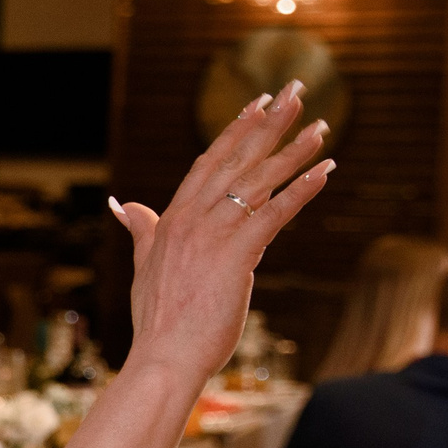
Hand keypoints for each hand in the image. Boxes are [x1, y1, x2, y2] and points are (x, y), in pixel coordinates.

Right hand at [108, 81, 334, 382]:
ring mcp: (212, 237)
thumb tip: (123, 204)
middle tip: (296, 91)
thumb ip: (140, 230)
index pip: (209, 163)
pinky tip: (325, 170)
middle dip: (269, 123)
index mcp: (172, 220)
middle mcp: (191, 220)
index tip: (259, 103)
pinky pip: (274, 216)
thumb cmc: (158, 321)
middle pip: (237, 160)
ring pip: (259, 182)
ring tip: (321, 126)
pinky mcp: (236, 257)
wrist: (163, 357)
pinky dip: (301, 191)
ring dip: (293, 151)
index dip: (236, 131)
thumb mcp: (145, 267)